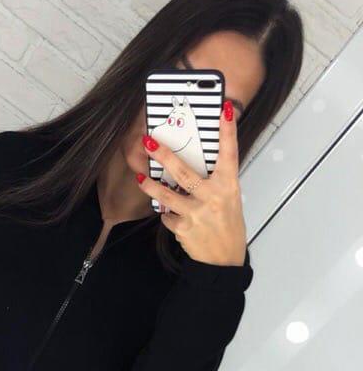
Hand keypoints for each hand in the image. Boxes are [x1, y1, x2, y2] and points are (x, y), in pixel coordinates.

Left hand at [136, 100, 247, 266]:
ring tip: (141, 178)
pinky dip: (167, 214)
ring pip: (166, 195)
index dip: (228, 131)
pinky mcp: (183, 228)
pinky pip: (167, 215)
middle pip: (184, 173)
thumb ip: (214, 183)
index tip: (226, 110)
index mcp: (228, 186)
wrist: (223, 260)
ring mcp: (196, 213)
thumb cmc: (227, 227)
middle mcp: (213, 197)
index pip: (229, 153)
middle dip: (164, 156)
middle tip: (149, 142)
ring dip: (151, 186)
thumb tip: (191, 166)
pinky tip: (173, 215)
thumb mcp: (229, 200)